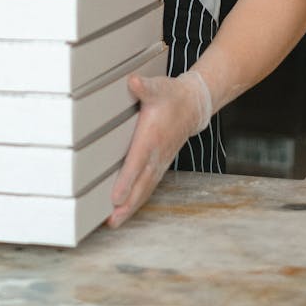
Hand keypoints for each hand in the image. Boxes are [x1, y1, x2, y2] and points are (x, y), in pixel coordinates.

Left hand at [107, 70, 211, 228]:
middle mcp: (156, 154)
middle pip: (141, 184)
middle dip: (127, 204)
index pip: (137, 162)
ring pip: (144, 189)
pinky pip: (148, 186)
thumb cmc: (171, 95)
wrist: (194, 105)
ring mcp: (159, 162)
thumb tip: (134, 82)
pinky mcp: (159, 165)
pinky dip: (137, 200)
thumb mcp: (158, 86)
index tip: (115, 197)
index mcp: (152, 137)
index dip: (126, 181)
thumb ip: (144, 87)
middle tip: (111, 221)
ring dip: (130, 207)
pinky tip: (124, 210)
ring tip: (114, 223)